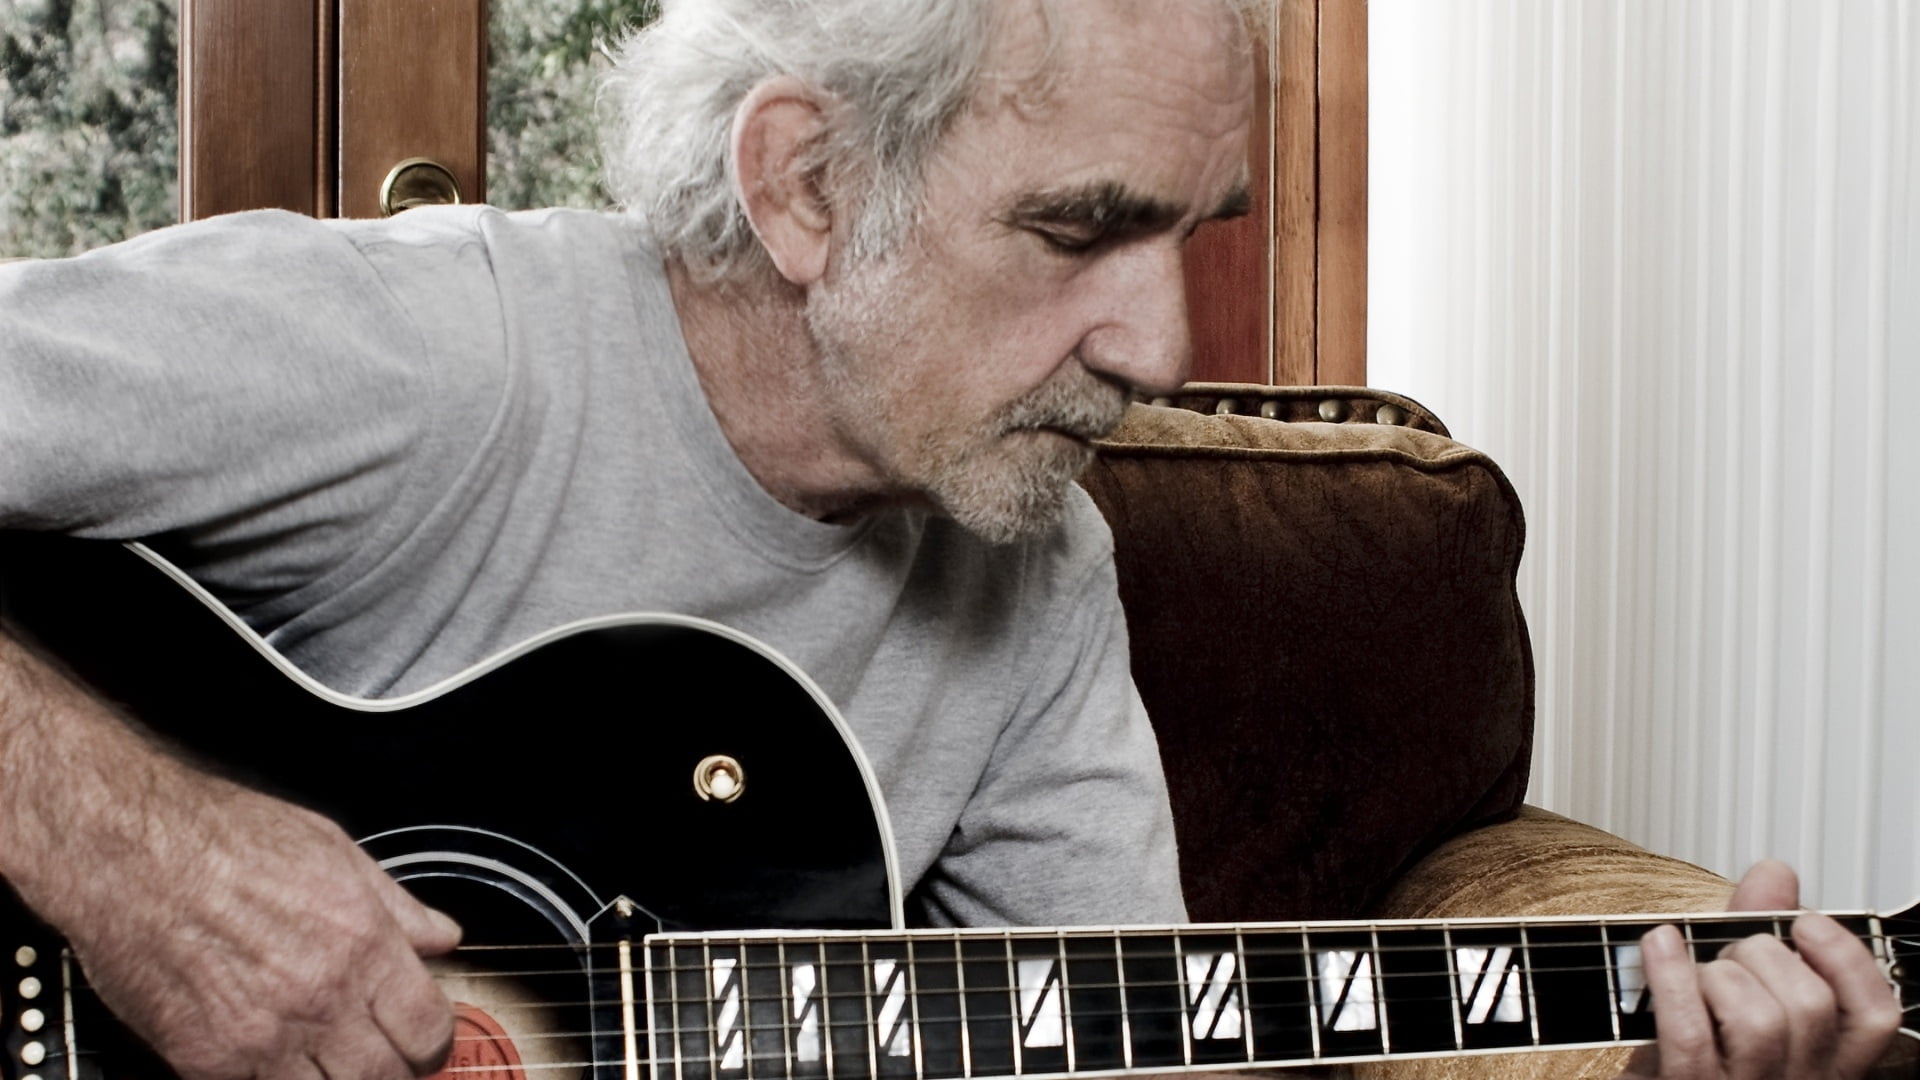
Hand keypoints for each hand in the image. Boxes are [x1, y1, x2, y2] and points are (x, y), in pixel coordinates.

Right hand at [0, 633, 460, 1079]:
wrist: (126, 852)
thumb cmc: (221, 839)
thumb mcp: (335, 851)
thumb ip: (398, 905)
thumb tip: (441, 935)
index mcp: (360, 943)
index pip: (428, 1030)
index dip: (432, 1038)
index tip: (423, 1034)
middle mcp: (318, 996)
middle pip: (387, 1075)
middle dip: (392, 1066)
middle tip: (379, 1047)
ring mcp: (261, 1036)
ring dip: (336, 1077)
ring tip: (327, 1052)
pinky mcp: (204, 1060)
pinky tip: (274, 1055)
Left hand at [1620, 860, 1899, 1078]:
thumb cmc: (1694, 1046)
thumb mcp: (1736, 985)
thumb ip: (1759, 931)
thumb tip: (1775, 874)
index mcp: (1825, 1060)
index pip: (1874, 1015)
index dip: (1847, 960)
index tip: (1805, 923)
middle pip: (1809, 1005)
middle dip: (1761, 954)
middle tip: (1727, 955)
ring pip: (1758, 1020)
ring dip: (1718, 975)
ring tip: (1696, 975)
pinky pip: (1691, 1034)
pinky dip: (1673, 978)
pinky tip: (1659, 946)